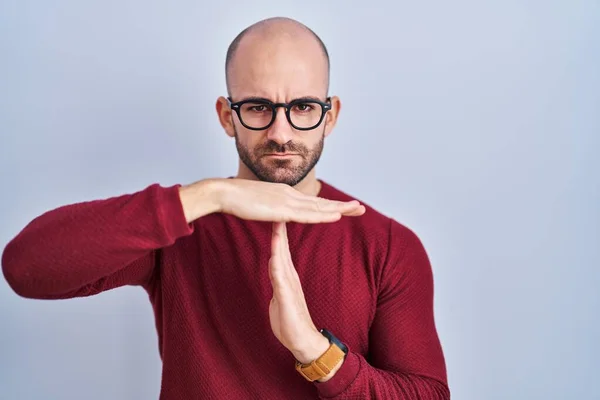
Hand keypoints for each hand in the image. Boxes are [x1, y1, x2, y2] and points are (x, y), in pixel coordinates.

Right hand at [219, 178, 364, 222]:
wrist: (224, 193)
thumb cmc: (237, 199)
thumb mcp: (260, 204)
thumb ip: (271, 209)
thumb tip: (278, 215)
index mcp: (285, 194)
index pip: (313, 202)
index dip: (330, 205)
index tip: (345, 208)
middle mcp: (290, 194)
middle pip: (321, 202)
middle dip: (343, 206)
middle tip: (361, 208)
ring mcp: (287, 201)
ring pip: (319, 208)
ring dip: (340, 209)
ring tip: (357, 210)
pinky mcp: (281, 210)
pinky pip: (307, 215)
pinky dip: (323, 216)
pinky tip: (336, 216)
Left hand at [268, 222, 337, 374]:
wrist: (303, 341)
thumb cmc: (290, 320)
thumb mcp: (279, 294)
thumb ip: (277, 278)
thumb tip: (274, 264)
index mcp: (286, 275)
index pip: (279, 248)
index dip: (276, 230)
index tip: (272, 212)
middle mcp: (289, 276)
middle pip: (282, 248)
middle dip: (279, 228)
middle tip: (277, 207)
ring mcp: (288, 286)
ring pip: (282, 259)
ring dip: (279, 242)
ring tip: (277, 224)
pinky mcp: (287, 298)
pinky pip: (280, 279)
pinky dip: (278, 266)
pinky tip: (274, 256)